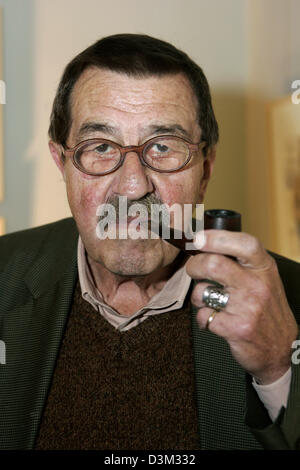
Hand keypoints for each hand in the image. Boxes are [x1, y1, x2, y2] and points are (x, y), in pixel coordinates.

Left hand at [186, 229, 298, 384]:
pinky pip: (203, 315)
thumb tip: (206, 243)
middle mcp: (257, 285)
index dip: (217, 238)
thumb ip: (241, 262)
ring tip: (209, 301)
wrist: (281, 347)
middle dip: (194, 265)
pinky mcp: (237, 328)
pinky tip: (215, 320)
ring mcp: (248, 307)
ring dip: (198, 296)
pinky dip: (203, 318)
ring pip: (202, 291)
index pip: (244, 244)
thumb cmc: (266, 308)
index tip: (199, 238)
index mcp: (264, 268)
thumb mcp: (263, 278)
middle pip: (214, 264)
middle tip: (193, 269)